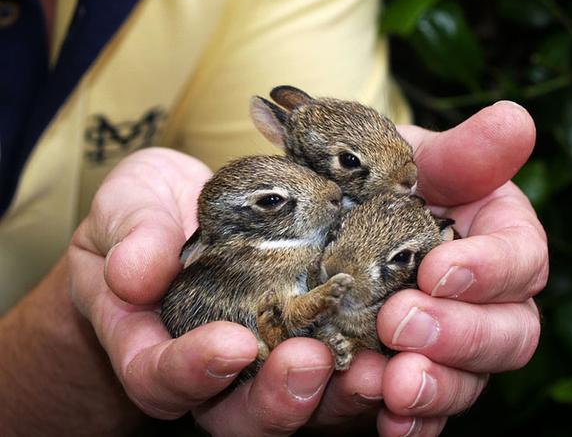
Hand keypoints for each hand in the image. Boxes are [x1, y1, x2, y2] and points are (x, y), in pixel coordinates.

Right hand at [68, 148, 385, 434]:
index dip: (191, 371)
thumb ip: (131, 236)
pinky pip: (334, 364)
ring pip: (296, 401)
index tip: (230, 345)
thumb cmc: (147, 214)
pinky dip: (364, 359)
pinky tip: (392, 339)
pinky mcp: (305, 334)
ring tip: (369, 365)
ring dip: (334, 392)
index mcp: (152, 344)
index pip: (161, 377)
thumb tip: (134, 273)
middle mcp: (211, 367)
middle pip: (238, 413)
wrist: (186, 212)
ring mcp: (261, 358)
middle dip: (277, 398)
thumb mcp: (128, 209)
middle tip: (310, 362)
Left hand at [376, 101, 547, 435]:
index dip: (489, 270)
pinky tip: (385, 421)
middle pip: (508, 334)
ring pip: (469, 381)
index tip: (441, 269)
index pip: (522, 261)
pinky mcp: (415, 378)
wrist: (344, 216)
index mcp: (499, 243)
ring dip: (435, 387)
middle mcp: (488, 302)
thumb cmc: (388, 181)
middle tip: (404, 324)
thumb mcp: (418, 160)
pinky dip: (410, 423)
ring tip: (392, 383)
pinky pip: (425, 413)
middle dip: (460, 334)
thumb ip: (465, 152)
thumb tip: (516, 118)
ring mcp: (453, 347)